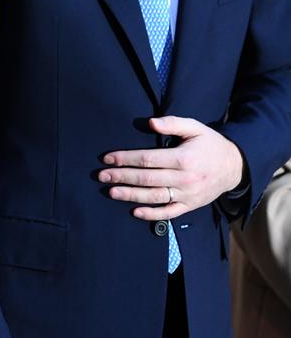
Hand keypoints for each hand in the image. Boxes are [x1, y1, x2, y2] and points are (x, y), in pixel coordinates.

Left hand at [98, 115, 244, 219]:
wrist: (235, 167)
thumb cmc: (210, 144)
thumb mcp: (195, 127)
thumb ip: (172, 123)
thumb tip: (150, 122)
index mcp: (183, 158)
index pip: (148, 159)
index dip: (126, 159)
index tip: (108, 158)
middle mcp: (185, 179)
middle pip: (147, 179)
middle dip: (122, 177)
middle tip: (102, 176)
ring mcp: (188, 195)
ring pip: (155, 197)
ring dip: (131, 195)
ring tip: (112, 192)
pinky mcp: (190, 206)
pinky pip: (169, 213)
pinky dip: (152, 214)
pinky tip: (135, 212)